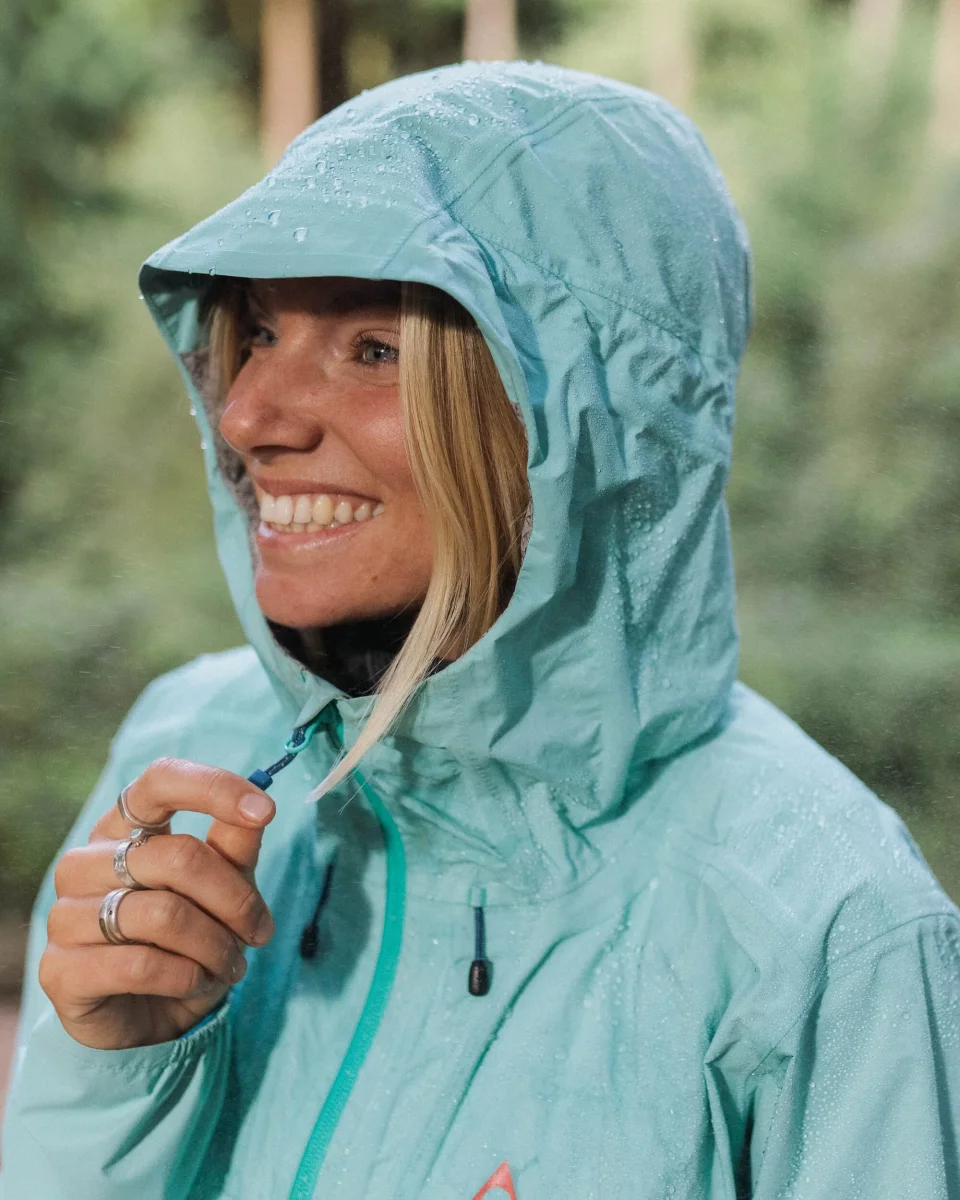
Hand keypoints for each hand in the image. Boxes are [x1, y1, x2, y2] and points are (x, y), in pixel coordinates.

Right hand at [39, 758, 276, 1048]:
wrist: (150, 1017)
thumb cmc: (188, 938)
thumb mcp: (223, 887)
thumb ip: (236, 845)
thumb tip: (260, 808)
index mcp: (123, 827)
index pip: (160, 781)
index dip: (214, 788)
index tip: (266, 810)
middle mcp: (85, 862)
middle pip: (179, 856)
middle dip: (236, 900)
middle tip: (260, 932)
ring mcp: (64, 914)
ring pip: (164, 914)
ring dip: (215, 945)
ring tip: (231, 964)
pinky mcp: (59, 969)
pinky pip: (140, 964)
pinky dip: (184, 976)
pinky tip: (194, 982)